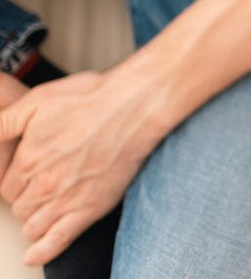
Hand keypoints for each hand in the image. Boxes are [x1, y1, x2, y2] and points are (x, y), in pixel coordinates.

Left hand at [0, 71, 166, 265]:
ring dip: (33, 220)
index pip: (6, 187)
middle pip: (19, 207)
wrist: (134, 107)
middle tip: (41, 189)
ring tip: (45, 209)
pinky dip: (42, 252)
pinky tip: (34, 255)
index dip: (15, 182)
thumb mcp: (39, 100)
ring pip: (33, 225)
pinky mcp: (89, 209)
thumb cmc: (93, 99)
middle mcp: (43, 183)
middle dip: (25, 200)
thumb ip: (5, 122)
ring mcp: (66, 199)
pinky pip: (58, 241)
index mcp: (28, 158)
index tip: (26, 178)